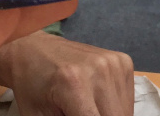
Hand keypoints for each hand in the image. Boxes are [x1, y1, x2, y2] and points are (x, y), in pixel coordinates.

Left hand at [0, 30, 134, 115]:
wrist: (33, 50)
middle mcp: (100, 69)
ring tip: (86, 110)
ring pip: (124, 112)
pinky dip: (114, 107)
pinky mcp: (123, 60)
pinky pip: (127, 98)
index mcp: (74, 83)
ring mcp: (114, 62)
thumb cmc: (31, 88)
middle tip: (79, 114)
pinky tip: (96, 101)